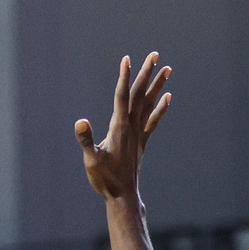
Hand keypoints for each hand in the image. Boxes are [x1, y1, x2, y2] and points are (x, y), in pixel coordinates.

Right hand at [75, 52, 171, 201]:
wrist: (123, 195)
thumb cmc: (105, 179)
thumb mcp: (91, 160)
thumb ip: (86, 140)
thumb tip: (80, 121)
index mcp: (119, 127)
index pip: (121, 96)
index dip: (124, 76)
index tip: (127, 58)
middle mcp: (131, 126)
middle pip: (139, 94)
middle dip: (146, 72)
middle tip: (155, 54)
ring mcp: (139, 134)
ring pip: (149, 103)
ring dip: (158, 85)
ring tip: (167, 68)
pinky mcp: (142, 142)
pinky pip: (154, 120)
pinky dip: (161, 108)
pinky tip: (168, 97)